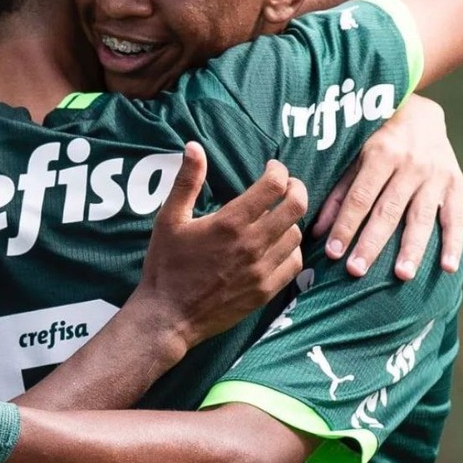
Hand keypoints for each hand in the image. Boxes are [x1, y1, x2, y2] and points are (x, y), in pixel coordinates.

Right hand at [134, 143, 306, 354]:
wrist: (168, 316)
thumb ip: (186, 181)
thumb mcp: (169, 219)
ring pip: (296, 234)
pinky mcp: (265, 291)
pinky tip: (277, 246)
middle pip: (296, 207)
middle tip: (287, 186)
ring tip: (277, 217)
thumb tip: (194, 147)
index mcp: (230, 223)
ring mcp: (262, 270)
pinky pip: (294, 264)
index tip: (272, 169)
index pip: (274, 186)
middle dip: (296, 188)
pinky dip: (291, 250)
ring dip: (291, 220)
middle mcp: (252, 245)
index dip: (278, 171)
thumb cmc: (166, 266)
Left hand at [312, 95, 462, 278]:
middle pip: (387, 211)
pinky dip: (452, 243)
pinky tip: (448, 267)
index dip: (346, 225)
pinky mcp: (456, 184)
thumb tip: (318, 231)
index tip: (333, 253)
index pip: (360, 197)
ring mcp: (436, 175)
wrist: (422, 114)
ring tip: (403, 275)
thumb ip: (338, 193)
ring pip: (421, 217)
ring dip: (412, 248)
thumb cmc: (379, 140)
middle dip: (372, 243)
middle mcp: (410, 165)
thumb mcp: (354, 157)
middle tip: (357, 271)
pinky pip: (455, 217)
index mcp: (380, 155)